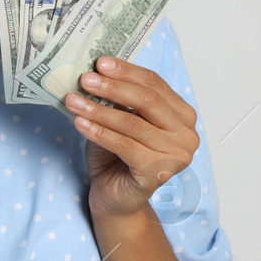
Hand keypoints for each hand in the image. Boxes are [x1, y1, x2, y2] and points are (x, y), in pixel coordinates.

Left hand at [64, 56, 198, 222]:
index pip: (155, 84)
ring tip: (73, 100)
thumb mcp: (119, 119)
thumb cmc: (116, 156)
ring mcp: (176, 156)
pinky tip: (80, 123)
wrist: (114, 197)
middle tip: (86, 79)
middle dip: (114, 87)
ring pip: (133, 124)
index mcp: (182, 115)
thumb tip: (97, 70)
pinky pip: (125, 146)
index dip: (127, 72)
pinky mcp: (158, 173)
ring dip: (99, 109)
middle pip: (148, 101)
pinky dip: (99, 132)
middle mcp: (187, 135)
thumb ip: (118, 98)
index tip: (100, 63)